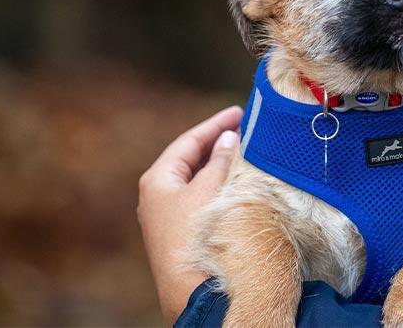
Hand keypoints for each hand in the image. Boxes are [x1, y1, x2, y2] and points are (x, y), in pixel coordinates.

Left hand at [138, 106, 242, 322]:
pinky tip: (236, 183)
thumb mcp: (210, 188)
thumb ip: (220, 159)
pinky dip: (219, 185)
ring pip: (197, 180)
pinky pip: (201, 198)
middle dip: (217, 143)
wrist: (193, 289)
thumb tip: (228, 138)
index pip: (188, 141)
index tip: (238, 111)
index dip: (214, 124)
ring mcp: (168, 216)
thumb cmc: (197, 233)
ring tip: (245, 152)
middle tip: (245, 129)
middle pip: (190, 159)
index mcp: (157, 180)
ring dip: (220, 165)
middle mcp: (158, 196)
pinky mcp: (181, 233)